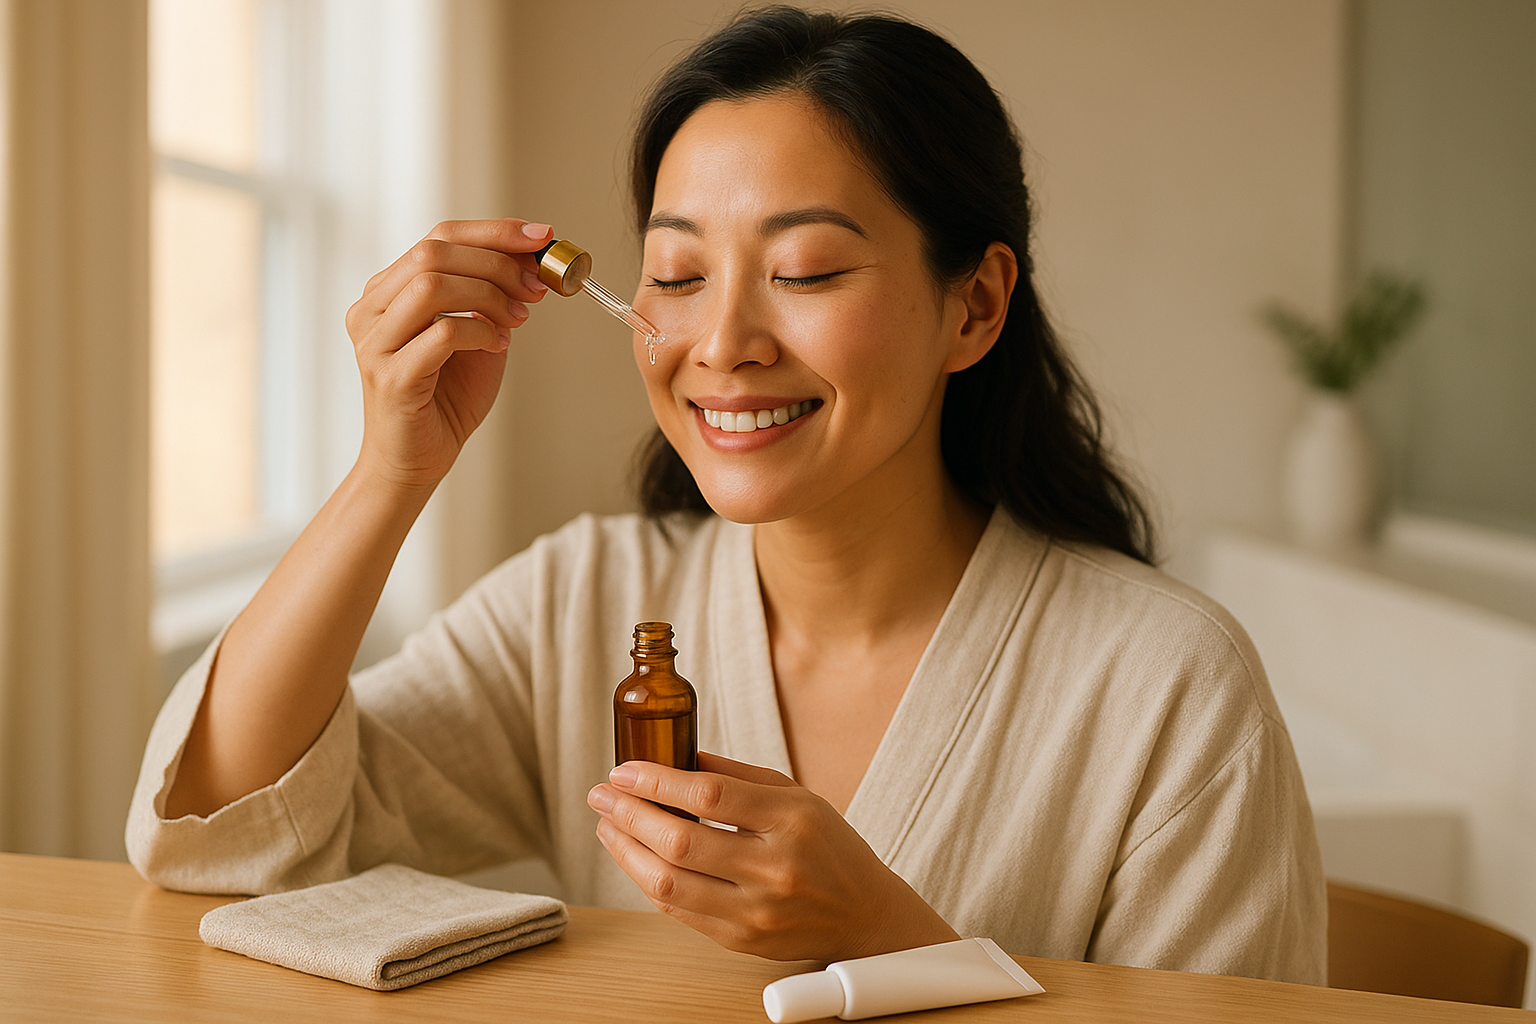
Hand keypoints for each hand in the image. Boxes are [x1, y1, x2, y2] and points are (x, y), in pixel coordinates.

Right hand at [345, 218, 551, 490]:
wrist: (418, 459)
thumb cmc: (446, 398)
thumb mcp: (477, 334)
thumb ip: (491, 297)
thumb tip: (533, 260)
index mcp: (387, 291)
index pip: (438, 237)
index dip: (494, 231)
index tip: (542, 236)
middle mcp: (371, 309)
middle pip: (433, 253)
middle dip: (497, 262)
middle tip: (537, 286)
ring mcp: (374, 343)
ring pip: (432, 286)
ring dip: (489, 295)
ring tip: (518, 318)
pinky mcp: (391, 377)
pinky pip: (441, 334)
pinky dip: (480, 331)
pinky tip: (497, 345)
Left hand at [586, 752, 958, 960]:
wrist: (863, 914)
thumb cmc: (828, 846)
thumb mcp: (796, 795)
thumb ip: (738, 775)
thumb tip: (678, 755)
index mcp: (791, 821)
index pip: (710, 796)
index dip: (657, 780)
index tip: (623, 770)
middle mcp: (774, 869)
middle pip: (682, 841)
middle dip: (629, 814)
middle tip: (602, 795)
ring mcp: (756, 910)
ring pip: (670, 883)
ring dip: (627, 851)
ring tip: (608, 825)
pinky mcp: (741, 940)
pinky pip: (678, 911)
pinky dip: (648, 881)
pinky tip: (635, 857)